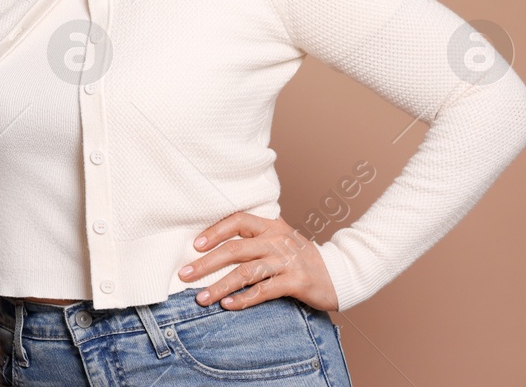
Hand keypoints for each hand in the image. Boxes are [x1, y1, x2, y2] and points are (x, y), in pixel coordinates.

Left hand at [176, 212, 339, 310]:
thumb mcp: (279, 239)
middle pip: (235, 249)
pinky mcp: (296, 282)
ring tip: (201, 298)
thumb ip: (254, 239)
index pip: (238, 220)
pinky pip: (264, 291)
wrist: (340, 272)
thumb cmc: (301, 257)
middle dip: (206, 263)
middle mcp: (277, 240)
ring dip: (220, 286)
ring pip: (246, 272)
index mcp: (271, 226)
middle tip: (184, 274)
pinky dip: (244, 299)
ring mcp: (287, 261)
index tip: (195, 245)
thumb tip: (214, 248)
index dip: (215, 231)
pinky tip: (228, 305)